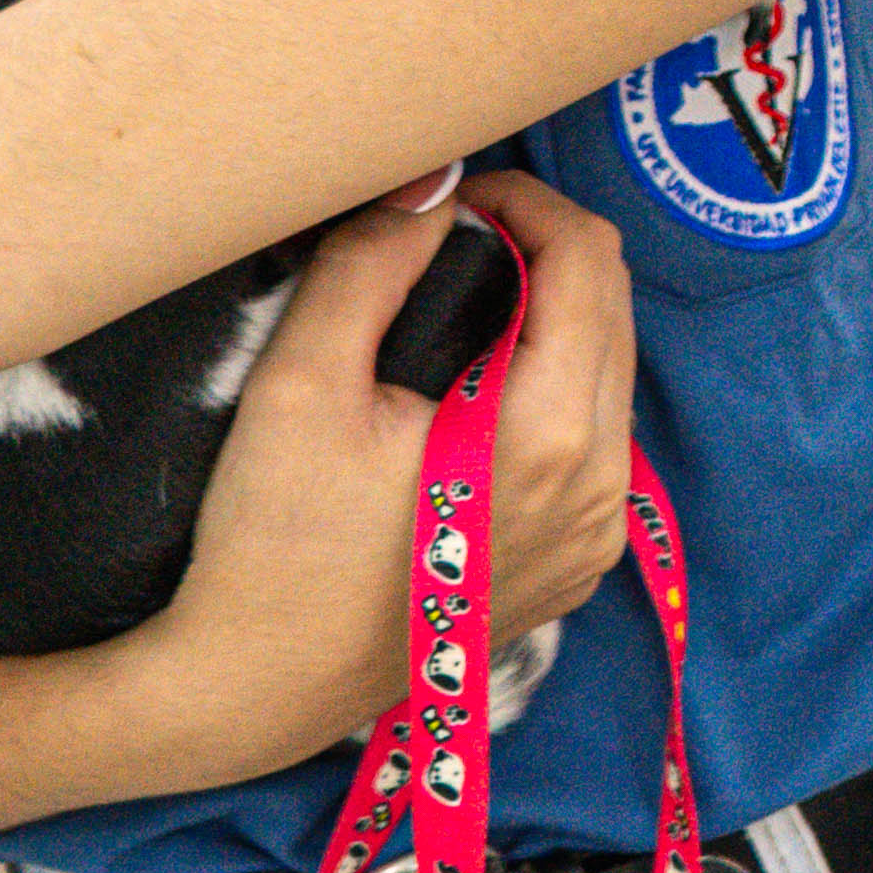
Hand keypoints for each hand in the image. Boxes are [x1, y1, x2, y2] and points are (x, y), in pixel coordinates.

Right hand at [133, 171, 644, 774]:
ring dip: (553, 319)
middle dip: (545, 253)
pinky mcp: (579, 563)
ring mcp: (598, 535)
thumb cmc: (273, 542)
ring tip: (462, 305)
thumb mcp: (301, 382)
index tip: (461, 198)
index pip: (588, 263)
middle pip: (613, 310)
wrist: (258, 686)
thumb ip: (372, 263)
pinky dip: (553, 389)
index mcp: (549, 437)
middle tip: (457, 237)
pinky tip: (473, 390)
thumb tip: (429, 186)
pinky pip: (596, 438)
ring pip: (610, 372)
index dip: (527, 204)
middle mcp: (600, 488)